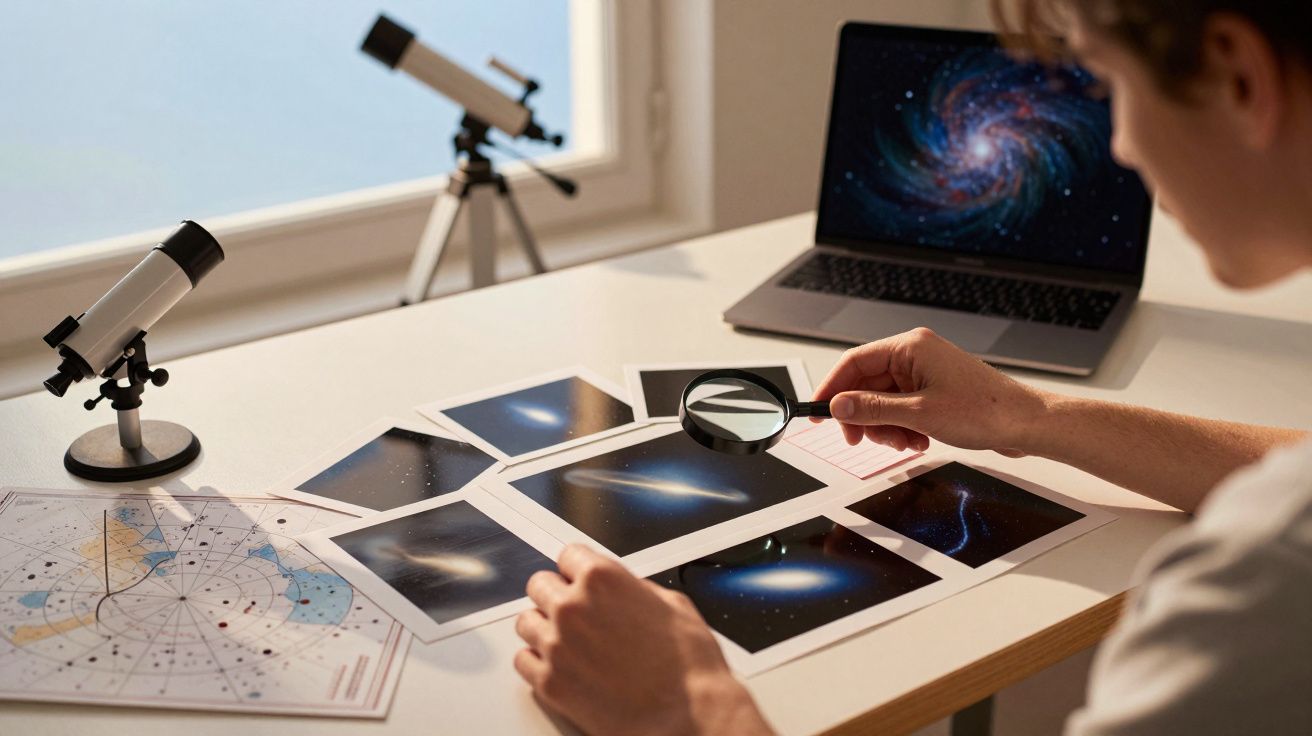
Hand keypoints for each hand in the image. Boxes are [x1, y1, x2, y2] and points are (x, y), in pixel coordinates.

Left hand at [514, 545, 772, 735]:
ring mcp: (557, 646)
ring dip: (544, 627)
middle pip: (539, 585)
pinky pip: (523, 661)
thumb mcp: (672, 606)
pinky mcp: (550, 683)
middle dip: (557, 595)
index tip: (580, 579)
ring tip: (567, 640)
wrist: (687, 717)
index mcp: (602, 579)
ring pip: (526, 622)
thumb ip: (634, 589)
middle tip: (575, 611)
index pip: (568, 555)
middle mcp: (572, 608)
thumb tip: (623, 589)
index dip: (578, 569)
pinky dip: (537, 661)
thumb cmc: (688, 667)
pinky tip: (559, 664)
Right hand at [812, 327, 1046, 456]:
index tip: (818, 413)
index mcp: (910, 347)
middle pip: (866, 384)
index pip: (854, 362)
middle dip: (863, 416)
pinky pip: (900, 408)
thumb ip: (873, 409)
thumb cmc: (985, 411)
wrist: (1025, 424)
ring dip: (884, 427)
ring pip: (882, 401)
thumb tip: (838, 405)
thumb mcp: (919, 414)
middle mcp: (915, 355)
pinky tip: (917, 441)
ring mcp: (924, 373)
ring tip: (903, 443)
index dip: (831, 388)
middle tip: (860, 440)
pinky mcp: (933, 391)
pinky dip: (901, 428)